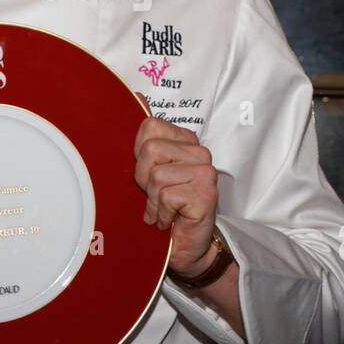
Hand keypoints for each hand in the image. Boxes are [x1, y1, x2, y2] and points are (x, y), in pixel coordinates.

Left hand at [132, 114, 218, 276]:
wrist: (185, 248)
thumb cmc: (165, 210)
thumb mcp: (147, 171)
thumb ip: (144, 137)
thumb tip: (137, 95)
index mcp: (184, 140)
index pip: (148, 126)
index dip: (137, 155)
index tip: (147, 176)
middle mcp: (199, 151)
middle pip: (149, 150)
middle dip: (143, 179)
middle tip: (155, 196)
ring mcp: (206, 171)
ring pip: (155, 176)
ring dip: (152, 200)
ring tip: (163, 209)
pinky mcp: (206, 193)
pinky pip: (165, 196)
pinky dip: (160, 214)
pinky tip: (169, 221)